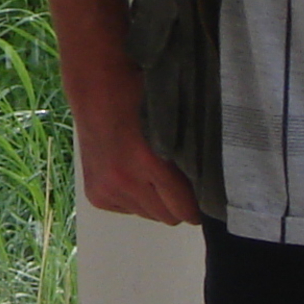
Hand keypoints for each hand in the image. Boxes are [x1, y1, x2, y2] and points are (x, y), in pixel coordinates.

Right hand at [73, 62, 202, 224]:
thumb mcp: (171, 121)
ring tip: (149, 172)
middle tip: (178, 182)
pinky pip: (126, 209)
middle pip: (166, 218)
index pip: (183, 209)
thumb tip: (209, 182)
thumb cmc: (137, 94)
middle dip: (176, 204)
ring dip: (152, 200)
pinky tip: (129, 172)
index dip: (197, 207)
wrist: (94, 85)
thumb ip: (188, 154)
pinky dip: (132, 198)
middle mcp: (124, 182)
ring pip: (146, 214)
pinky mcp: (95, 194)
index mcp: (147, 161)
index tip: (203, 199)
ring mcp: (106, 190)